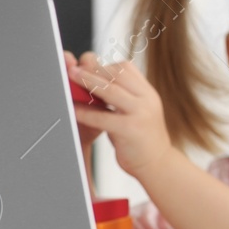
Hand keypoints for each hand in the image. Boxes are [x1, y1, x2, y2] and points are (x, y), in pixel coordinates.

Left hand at [67, 55, 174, 178]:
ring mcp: (141, 113)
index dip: (103, 64)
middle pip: (117, 75)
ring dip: (87, 82)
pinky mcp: (131, 130)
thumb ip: (119, 96)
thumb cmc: (140, 138)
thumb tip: (92, 79)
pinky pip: (103, 117)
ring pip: (110, 90)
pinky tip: (74, 110)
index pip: (126, 68)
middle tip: (72, 67)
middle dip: (92, 69)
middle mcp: (147, 99)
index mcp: (148, 93)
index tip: (85, 63)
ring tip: (70, 77)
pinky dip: (85, 112)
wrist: (158, 164)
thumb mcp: (134, 112)